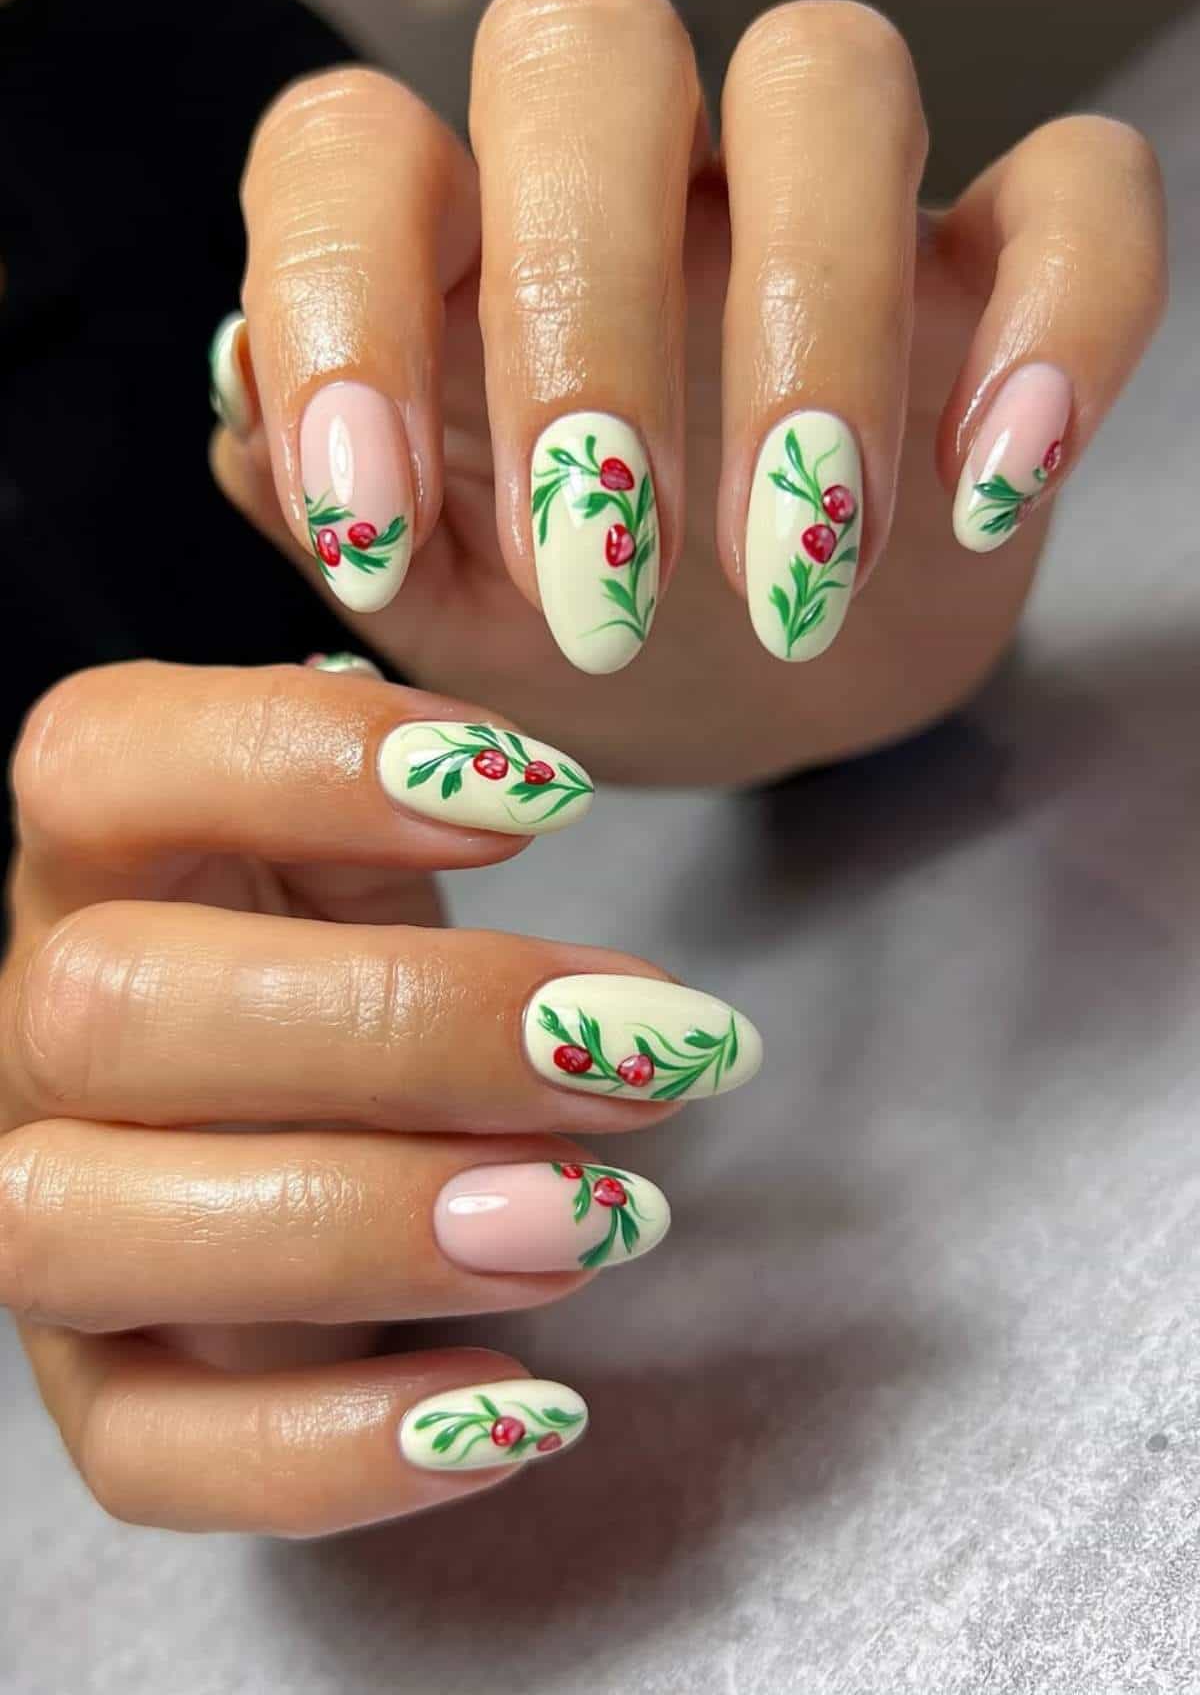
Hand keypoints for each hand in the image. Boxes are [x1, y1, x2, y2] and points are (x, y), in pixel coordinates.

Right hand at [0, 659, 758, 1532]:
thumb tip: (532, 763)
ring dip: (363, 1228)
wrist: (325, 1124)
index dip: (307, 759)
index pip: (100, 755)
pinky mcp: (102, 1381)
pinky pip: (146, 1450)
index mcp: (104, 852)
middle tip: (629, 1047)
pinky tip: (525, 1407)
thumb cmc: (364, 958)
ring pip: (83, 1225)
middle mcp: (36, 1026)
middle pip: (111, 1005)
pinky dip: (338, 1450)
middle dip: (400, 1031)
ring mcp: (44, 1211)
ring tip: (599, 1217)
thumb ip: (444, 793)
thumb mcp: (393, 845)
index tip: (547, 796)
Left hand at [209, 0, 1164, 784]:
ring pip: (830, 78)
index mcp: (455, 238)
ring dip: (811, 328)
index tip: (374, 532)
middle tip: (601, 572)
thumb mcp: (433, 610)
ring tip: (795, 580)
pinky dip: (1061, 320)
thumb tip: (259, 422)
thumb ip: (338, 517)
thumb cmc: (567, 637)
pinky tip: (991, 493)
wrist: (744, 696)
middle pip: (587, 49)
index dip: (338, 303)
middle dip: (584, 314)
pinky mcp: (988, 271)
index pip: (355, 147)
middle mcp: (625, 173)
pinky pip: (1075, 191)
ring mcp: (813, 202)